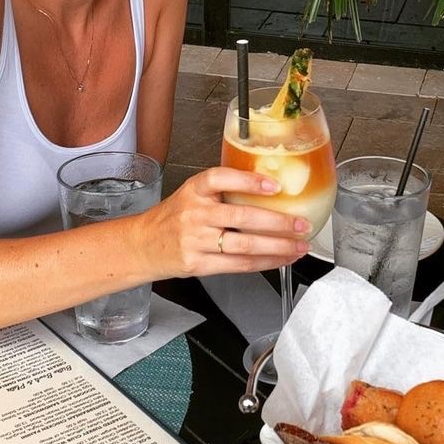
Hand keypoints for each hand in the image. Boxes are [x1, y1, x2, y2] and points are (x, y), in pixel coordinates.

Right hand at [137, 167, 311, 278]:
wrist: (142, 246)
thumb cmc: (174, 218)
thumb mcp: (193, 194)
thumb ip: (223, 191)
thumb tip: (271, 189)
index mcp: (194, 190)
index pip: (221, 178)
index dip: (249, 181)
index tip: (274, 185)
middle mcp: (194, 213)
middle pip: (242, 217)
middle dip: (279, 222)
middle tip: (302, 224)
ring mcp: (195, 240)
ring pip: (245, 244)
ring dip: (278, 247)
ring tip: (299, 245)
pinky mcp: (198, 264)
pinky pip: (239, 264)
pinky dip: (265, 262)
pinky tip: (280, 259)